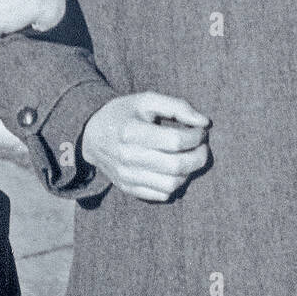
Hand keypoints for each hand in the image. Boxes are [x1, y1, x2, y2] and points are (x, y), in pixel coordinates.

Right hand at [81, 91, 210, 201]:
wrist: (92, 135)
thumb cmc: (124, 114)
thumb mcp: (146, 100)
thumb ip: (177, 106)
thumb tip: (205, 122)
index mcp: (131, 131)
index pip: (175, 140)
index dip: (196, 136)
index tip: (201, 130)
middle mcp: (127, 157)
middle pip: (177, 165)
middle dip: (199, 156)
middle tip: (202, 146)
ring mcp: (127, 176)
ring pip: (172, 184)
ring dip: (189, 172)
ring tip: (190, 157)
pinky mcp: (128, 188)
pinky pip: (162, 195)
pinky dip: (175, 183)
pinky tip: (175, 169)